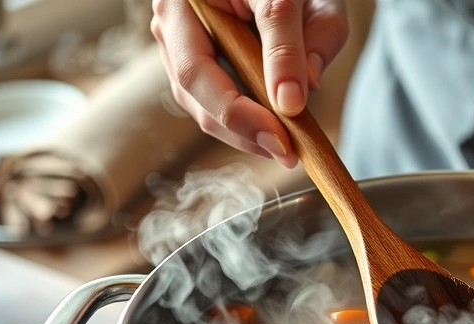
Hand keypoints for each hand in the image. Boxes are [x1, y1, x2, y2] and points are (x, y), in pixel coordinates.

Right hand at [151, 0, 348, 167]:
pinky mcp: (196, 61)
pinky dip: (243, 121)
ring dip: (242, 132)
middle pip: (192, 91)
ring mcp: (179, 42)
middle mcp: (171, 20)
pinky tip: (272, 132)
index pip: (197, 66)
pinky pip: (211, 100)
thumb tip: (295, 99)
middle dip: (240, 129)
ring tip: (285, 146)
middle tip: (286, 153)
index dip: (238, 111)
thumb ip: (301, 39)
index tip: (281, 138)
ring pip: (198, 103)